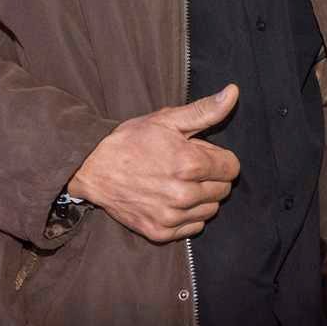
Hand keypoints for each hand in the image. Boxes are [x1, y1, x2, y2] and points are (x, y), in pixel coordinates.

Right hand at [69, 84, 241, 242]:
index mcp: (190, 164)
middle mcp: (183, 195)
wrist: (92, 168)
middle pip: (223, 190)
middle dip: (211, 176)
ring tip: (178, 182)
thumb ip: (206, 110)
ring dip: (202, 197)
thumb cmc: (131, 141)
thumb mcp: (168, 119)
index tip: (199, 153)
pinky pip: (193, 228)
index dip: (218, 157)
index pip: (232, 168)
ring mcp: (171, 217)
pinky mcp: (160, 232)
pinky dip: (188, 216)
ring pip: (210, 210)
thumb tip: (233, 93)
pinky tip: (171, 200)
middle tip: (186, 166)